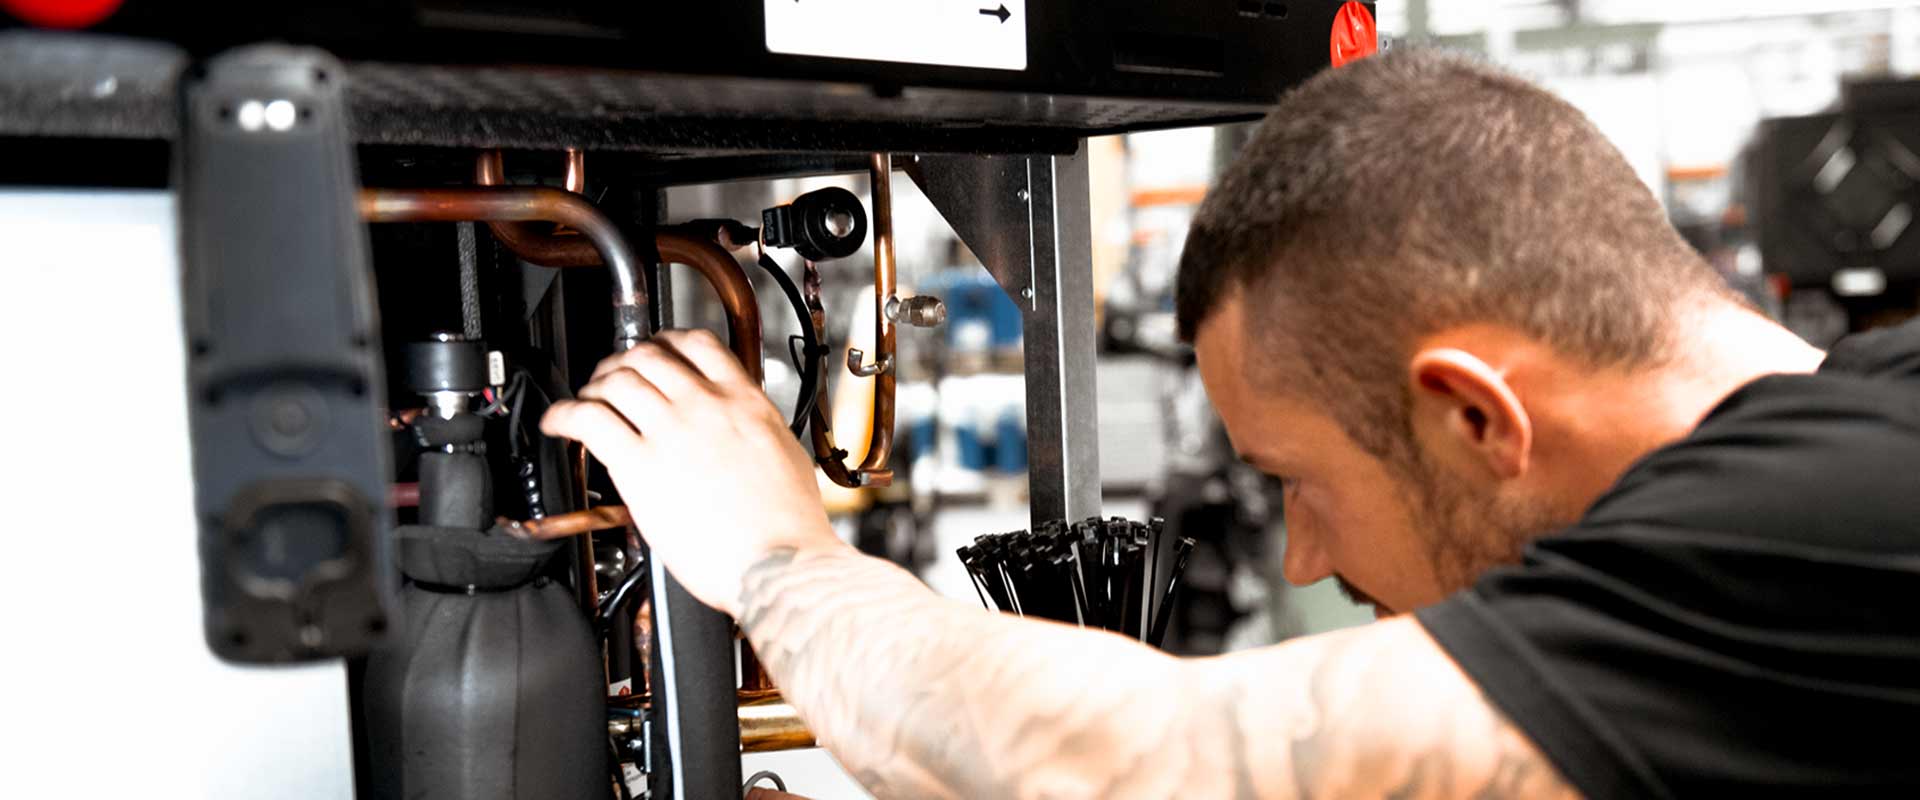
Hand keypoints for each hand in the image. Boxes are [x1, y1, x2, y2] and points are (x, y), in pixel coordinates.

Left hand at [540, 329, 839, 615]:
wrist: (778, 561)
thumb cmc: (788, 524)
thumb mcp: (785, 454)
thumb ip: (756, 429)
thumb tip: (744, 427)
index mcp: (744, 401)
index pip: (696, 344)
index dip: (666, 342)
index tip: (656, 352)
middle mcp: (705, 405)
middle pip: (648, 356)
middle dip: (622, 363)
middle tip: (611, 377)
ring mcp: (671, 431)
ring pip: (616, 380)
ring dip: (593, 386)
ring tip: (585, 400)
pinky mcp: (639, 465)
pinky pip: (588, 420)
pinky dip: (564, 415)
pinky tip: (558, 423)